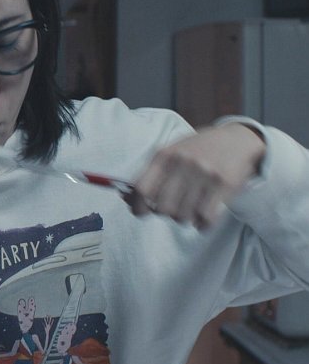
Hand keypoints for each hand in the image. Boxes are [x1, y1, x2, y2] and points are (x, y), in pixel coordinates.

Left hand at [128, 123, 265, 228]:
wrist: (238, 139)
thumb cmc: (198, 150)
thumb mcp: (172, 152)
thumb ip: (151, 174)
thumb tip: (126, 198)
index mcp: (164, 155)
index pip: (141, 189)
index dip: (138, 206)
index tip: (142, 212)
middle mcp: (182, 163)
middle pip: (162, 207)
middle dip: (166, 214)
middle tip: (174, 209)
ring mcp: (204, 173)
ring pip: (183, 216)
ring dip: (185, 219)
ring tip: (191, 210)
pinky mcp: (224, 184)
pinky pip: (206, 218)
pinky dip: (202, 224)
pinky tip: (204, 217)